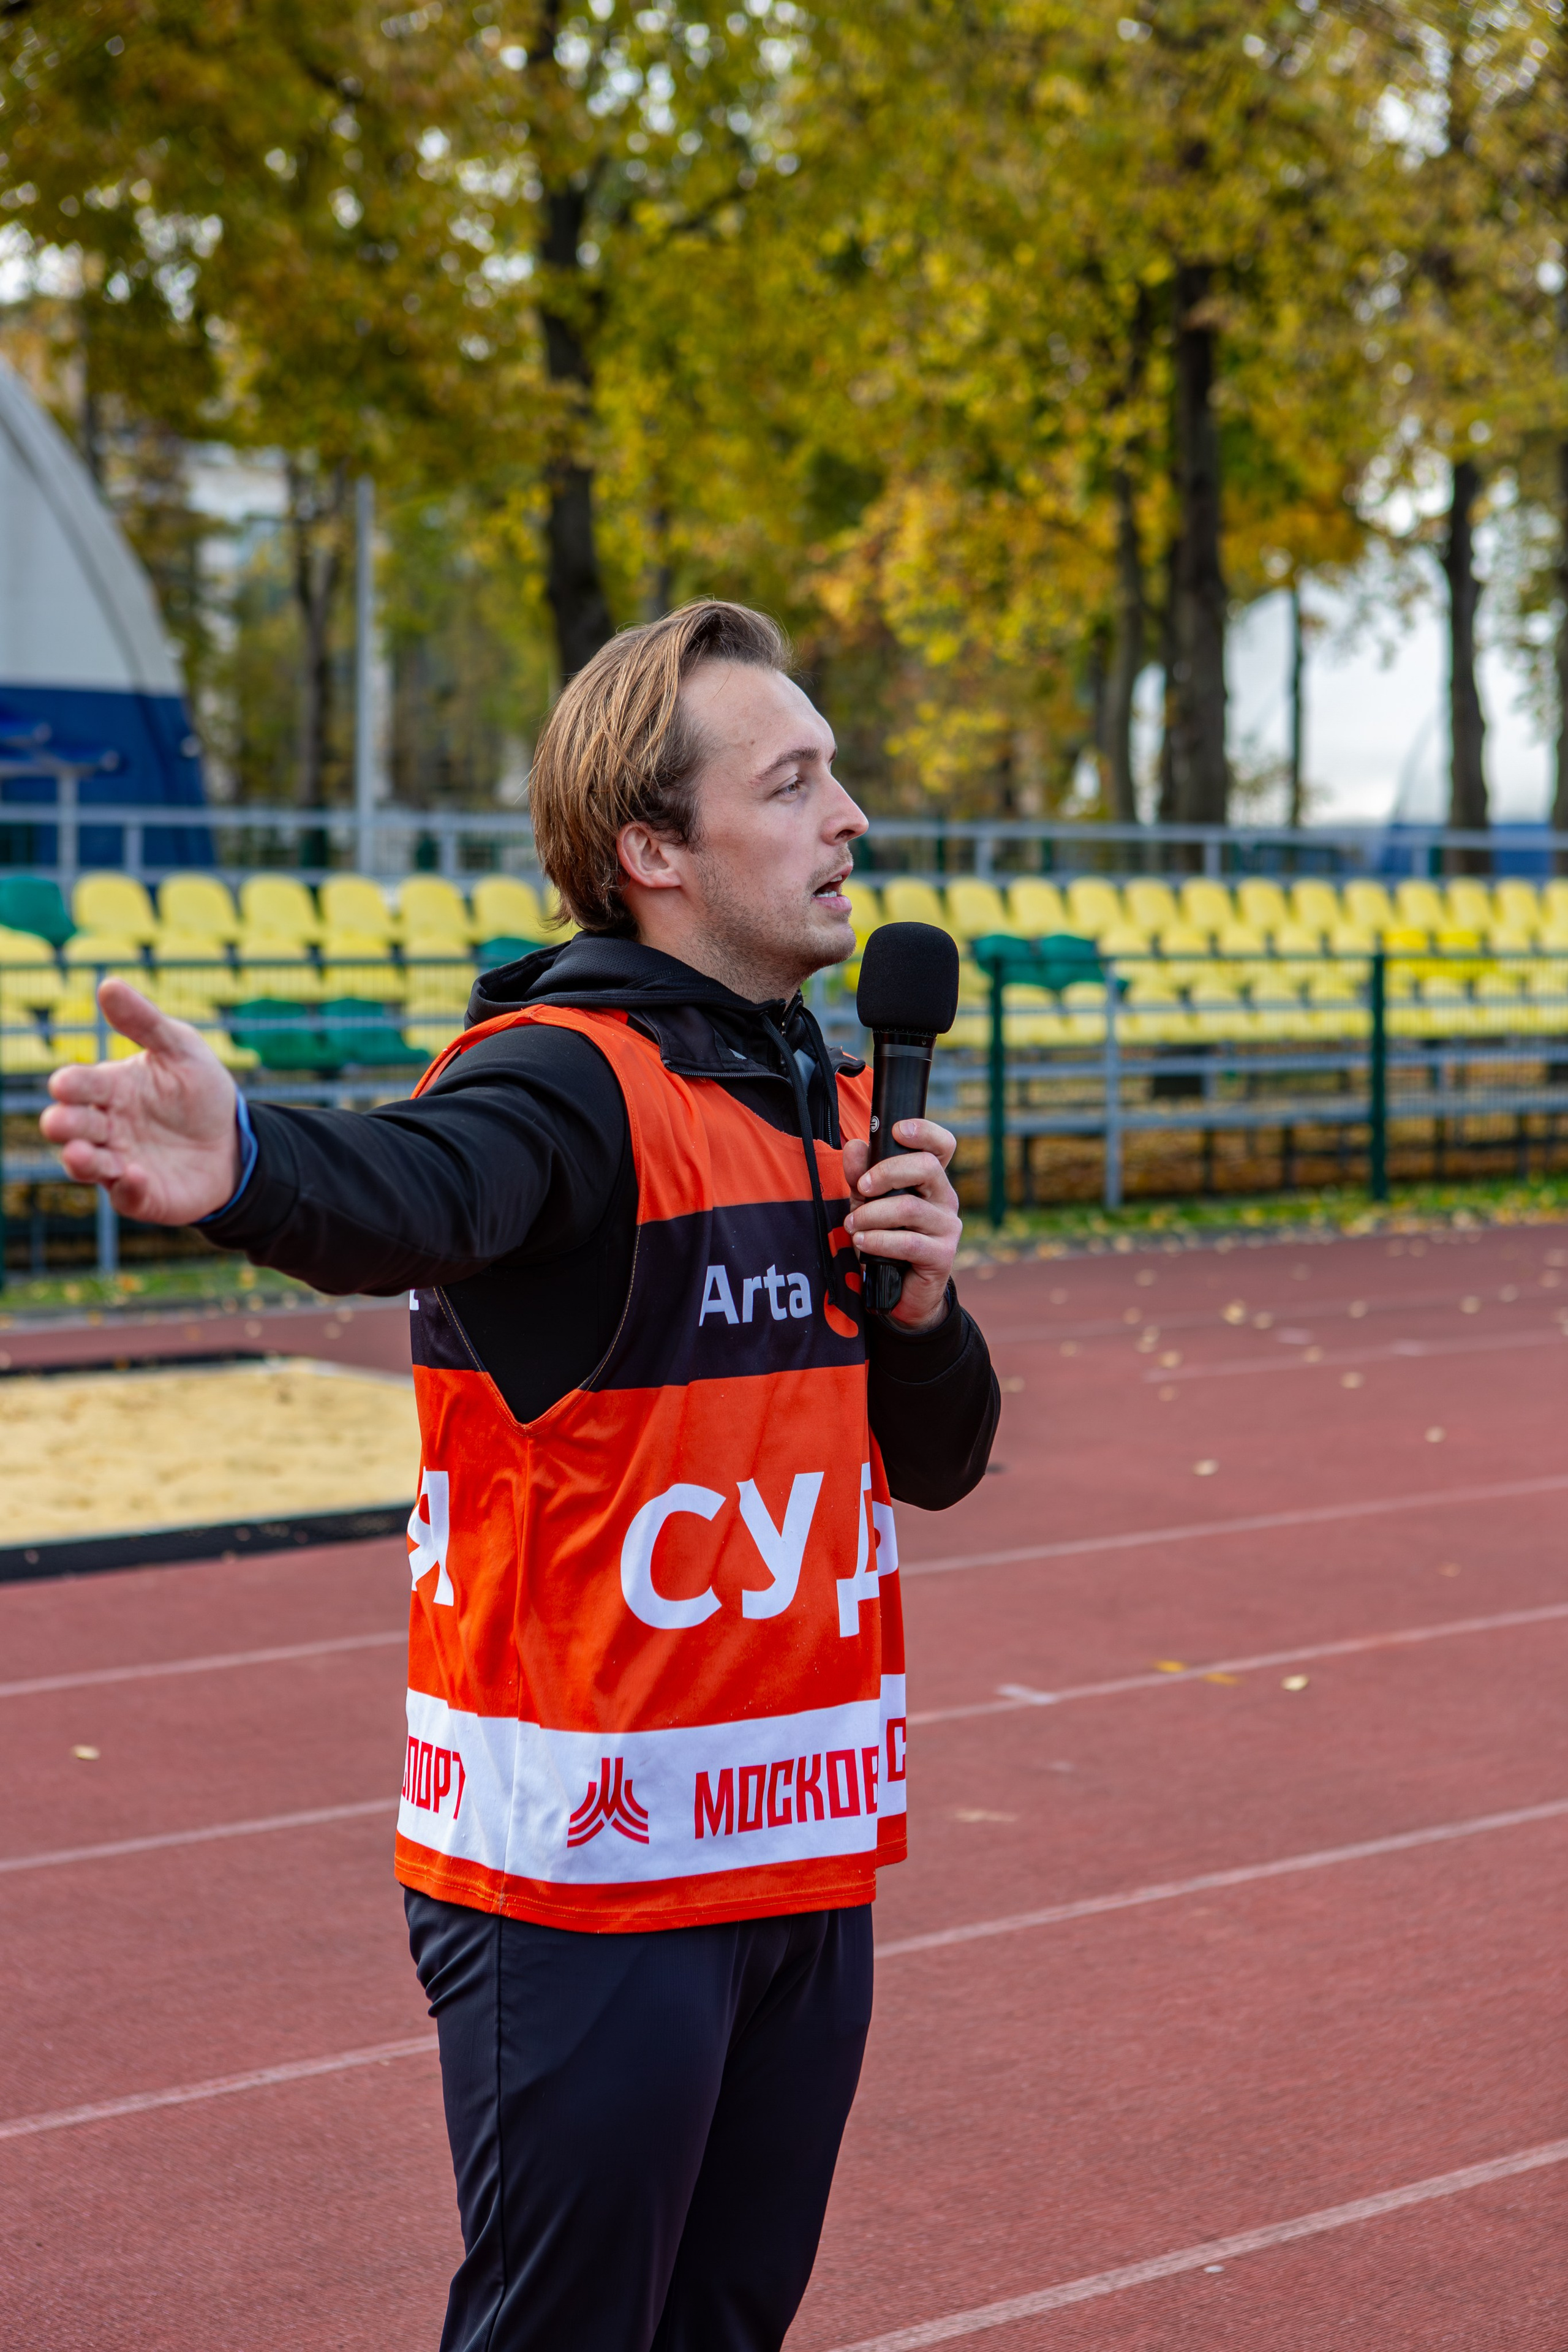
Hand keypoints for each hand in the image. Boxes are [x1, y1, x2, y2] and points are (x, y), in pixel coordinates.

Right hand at [40, 979, 240, 1223]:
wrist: (235, 1141)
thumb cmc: (199, 1091)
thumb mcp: (180, 1049)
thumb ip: (145, 1022)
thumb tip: (108, 984)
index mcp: (110, 1089)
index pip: (81, 1085)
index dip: (71, 1085)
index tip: (64, 1084)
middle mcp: (107, 1127)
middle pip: (74, 1126)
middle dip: (64, 1124)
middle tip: (59, 1122)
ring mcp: (121, 1162)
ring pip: (89, 1164)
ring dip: (81, 1161)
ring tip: (80, 1156)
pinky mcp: (143, 1195)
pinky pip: (127, 1195)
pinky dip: (128, 1188)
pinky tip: (135, 1175)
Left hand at [841, 1115, 961, 1332]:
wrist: (899, 1292)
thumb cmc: (886, 1240)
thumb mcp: (867, 1203)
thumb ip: (861, 1175)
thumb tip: (855, 1146)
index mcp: (930, 1181)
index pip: (942, 1146)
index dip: (925, 1132)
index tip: (898, 1130)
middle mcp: (945, 1199)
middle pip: (926, 1167)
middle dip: (886, 1172)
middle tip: (862, 1188)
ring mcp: (947, 1227)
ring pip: (910, 1208)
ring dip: (872, 1214)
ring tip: (852, 1225)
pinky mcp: (942, 1256)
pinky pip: (908, 1242)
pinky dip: (878, 1240)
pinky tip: (863, 1243)